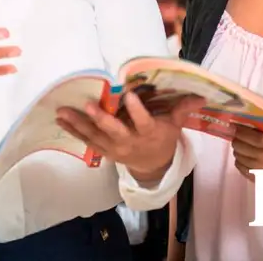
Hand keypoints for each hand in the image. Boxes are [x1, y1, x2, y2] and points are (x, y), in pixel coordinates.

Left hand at [57, 92, 204, 181]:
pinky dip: (74, 131)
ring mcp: (115, 148)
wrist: (153, 166)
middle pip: (115, 131)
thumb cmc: (162, 138)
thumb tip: (201, 95)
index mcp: (149, 133)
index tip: (130, 95)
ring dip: (78, 124)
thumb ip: (182, 109)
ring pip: (95, 137)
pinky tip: (61, 120)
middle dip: (101, 119)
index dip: (137, 111)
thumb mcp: (174, 126)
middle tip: (88, 105)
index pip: (144, 122)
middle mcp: (130, 142)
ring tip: (62, 112)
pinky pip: (87, 141)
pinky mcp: (104, 151)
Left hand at [232, 127, 262, 189]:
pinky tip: (245, 156)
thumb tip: (242, 120)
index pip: (250, 137)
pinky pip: (240, 168)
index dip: (239, 130)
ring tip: (242, 145)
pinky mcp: (259, 179)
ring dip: (238, 149)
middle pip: (241, 147)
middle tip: (237, 135)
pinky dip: (240, 160)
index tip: (234, 125)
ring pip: (239, 157)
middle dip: (237, 139)